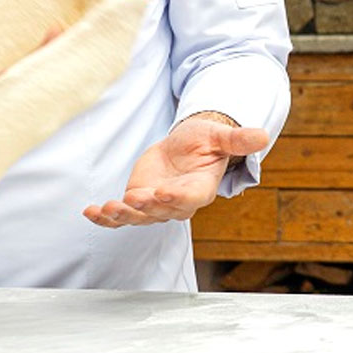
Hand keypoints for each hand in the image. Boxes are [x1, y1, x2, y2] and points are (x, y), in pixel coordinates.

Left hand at [83, 113, 268, 227]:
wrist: (186, 146)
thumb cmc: (206, 141)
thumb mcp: (221, 136)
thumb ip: (238, 140)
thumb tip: (263, 135)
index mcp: (200, 189)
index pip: (189, 198)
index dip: (176, 198)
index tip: (162, 192)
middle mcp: (177, 203)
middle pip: (161, 211)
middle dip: (145, 207)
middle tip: (132, 198)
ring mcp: (156, 205)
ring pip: (139, 217)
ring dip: (122, 215)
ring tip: (105, 208)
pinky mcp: (138, 202)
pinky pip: (121, 215)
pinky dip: (105, 217)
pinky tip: (89, 212)